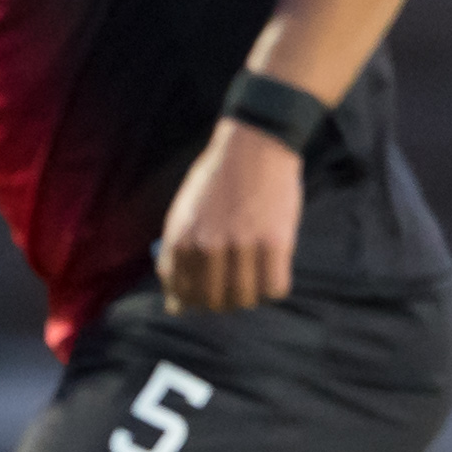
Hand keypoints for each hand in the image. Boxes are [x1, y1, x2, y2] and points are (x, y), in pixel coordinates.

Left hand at [156, 123, 302, 312]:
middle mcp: (208, 246)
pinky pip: (275, 288)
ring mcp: (242, 245)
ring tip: (255, 278)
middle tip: (235, 289)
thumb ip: (176, 257)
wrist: (255, 144)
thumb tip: (176, 307)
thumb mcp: (184, 213)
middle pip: (213, 301)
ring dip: (250, 296)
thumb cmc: (218, 180)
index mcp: (181, 239)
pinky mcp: (275, 242)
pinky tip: (273, 271)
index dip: (194, 301)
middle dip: (223, 303)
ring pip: (245, 298)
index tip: (207, 295)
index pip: (181, 294)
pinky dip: (274, 286)